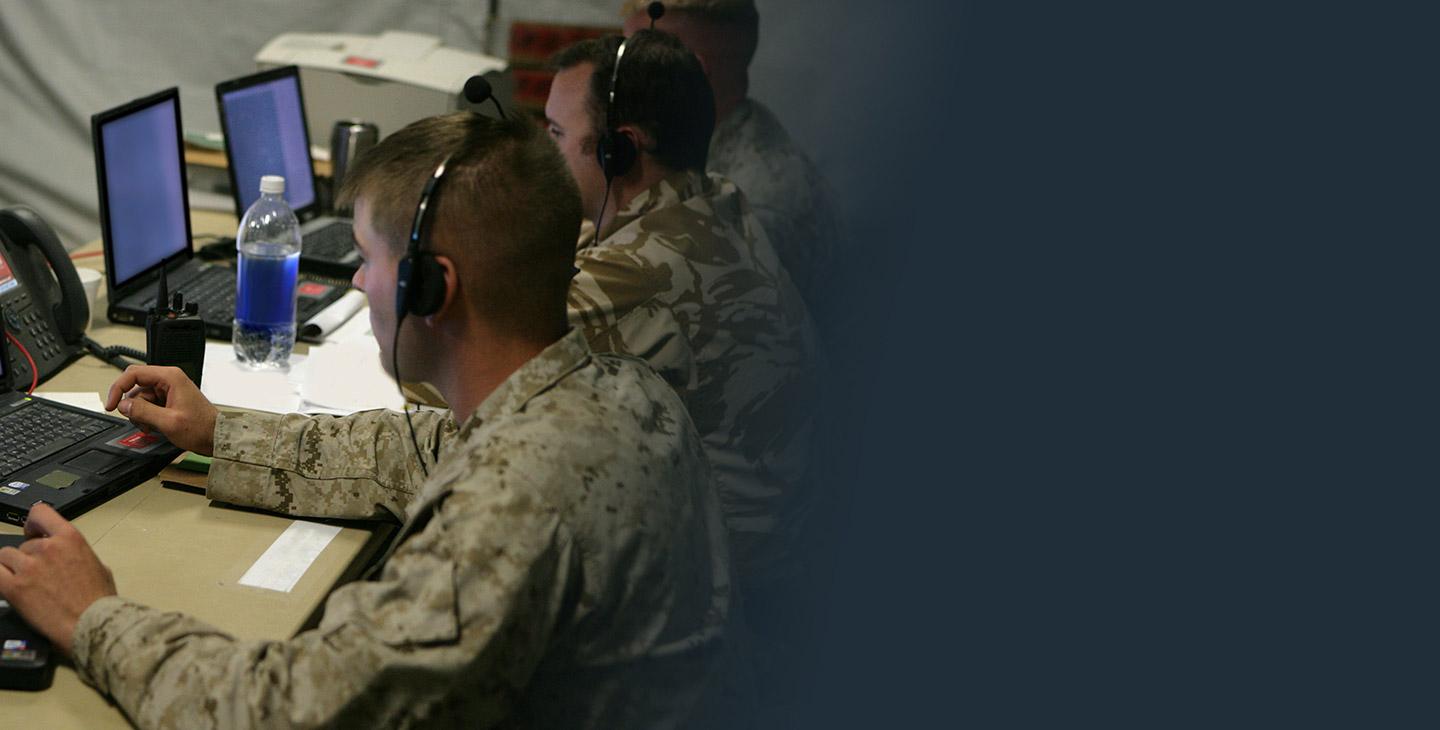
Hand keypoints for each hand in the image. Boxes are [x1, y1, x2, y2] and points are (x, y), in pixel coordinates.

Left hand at [0, 503, 116, 655]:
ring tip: (24, 583)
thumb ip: (78, 555)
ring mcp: (29, 566)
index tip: (33, 533)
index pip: (40, 513)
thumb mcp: (99, 567)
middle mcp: (47, 547)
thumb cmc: (99, 600)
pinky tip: (10, 587)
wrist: (89, 624)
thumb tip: (68, 558)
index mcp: (70, 538)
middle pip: (23, 544)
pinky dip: (1, 578)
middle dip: (28, 557)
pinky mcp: (14, 587)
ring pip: (5, 557)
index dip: (32, 524)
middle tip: (37, 575)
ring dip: (12, 568)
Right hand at [104, 365, 216, 455]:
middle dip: (133, 406)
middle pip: (135, 387)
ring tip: (152, 426)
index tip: (111, 404)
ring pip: (140, 398)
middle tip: (138, 420)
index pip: (133, 373)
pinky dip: (146, 416)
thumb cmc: (201, 428)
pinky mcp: (168, 400)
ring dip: (140, 414)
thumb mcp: (169, 422)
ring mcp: (168, 390)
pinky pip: (148, 405)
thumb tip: (123, 405)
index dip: (118, 388)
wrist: (216, 437)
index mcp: (170, 377)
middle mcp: (169, 380)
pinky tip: (155, 426)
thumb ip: (143, 412)